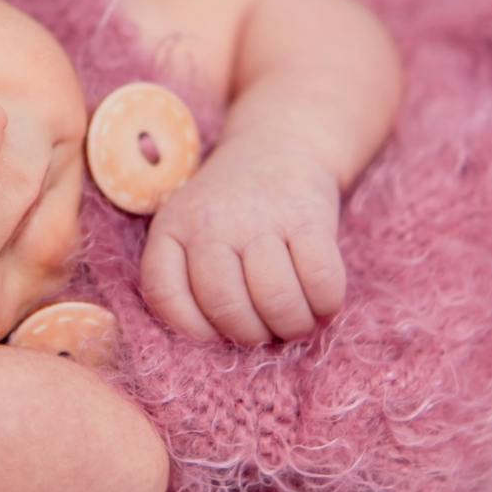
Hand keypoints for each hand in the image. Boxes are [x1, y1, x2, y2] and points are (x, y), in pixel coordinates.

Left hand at [137, 138, 345, 344]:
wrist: (278, 144)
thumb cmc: (229, 211)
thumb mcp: (189, 230)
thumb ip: (188, 279)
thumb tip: (216, 347)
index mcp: (172, 228)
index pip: (165, 294)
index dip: (191, 330)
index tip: (215, 334)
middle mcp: (211, 221)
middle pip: (226, 305)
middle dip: (251, 335)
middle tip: (266, 331)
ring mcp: (261, 216)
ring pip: (275, 298)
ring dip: (292, 325)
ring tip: (297, 321)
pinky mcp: (309, 215)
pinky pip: (321, 280)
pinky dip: (326, 304)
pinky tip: (323, 302)